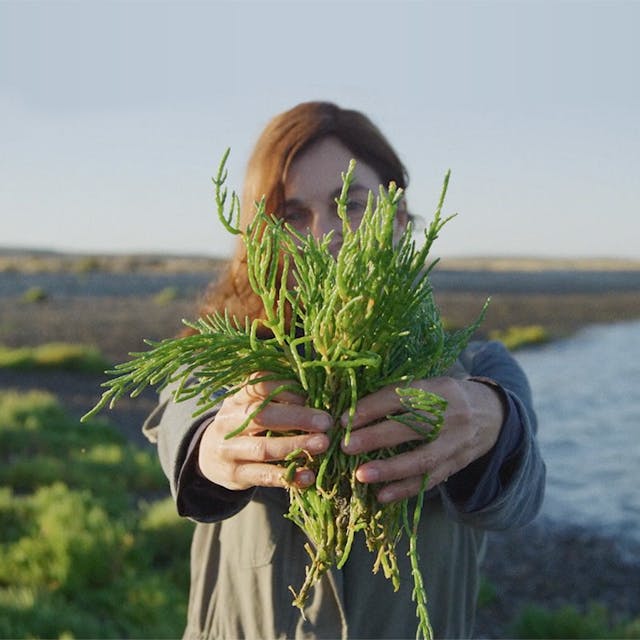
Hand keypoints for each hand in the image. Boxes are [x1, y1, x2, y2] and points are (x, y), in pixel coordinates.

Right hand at [198, 374, 330, 490]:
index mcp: (238, 398)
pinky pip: (263, 476)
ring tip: (322, 444)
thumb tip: (319, 393)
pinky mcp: (235, 475)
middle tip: (326, 422)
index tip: (309, 396)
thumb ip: (278, 400)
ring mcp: (229, 449)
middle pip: (261, 415)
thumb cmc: (245, 426)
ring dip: (295, 446)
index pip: (259, 385)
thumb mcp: (252, 406)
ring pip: (262, 448)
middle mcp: (229, 421)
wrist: (209, 456)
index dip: (286, 389)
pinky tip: (308, 476)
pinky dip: (288, 477)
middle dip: (297, 417)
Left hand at [340, 377, 503, 502]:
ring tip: (361, 474)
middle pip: (412, 427)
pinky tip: (382, 496)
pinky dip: (405, 489)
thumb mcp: (430, 386)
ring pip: (422, 459)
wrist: (494, 414)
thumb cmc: (447, 398)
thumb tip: (354, 408)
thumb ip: (400, 395)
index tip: (344, 420)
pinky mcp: (457, 465)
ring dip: (390, 469)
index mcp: (438, 389)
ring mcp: (456, 442)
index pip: (402, 396)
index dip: (372, 407)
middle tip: (345, 446)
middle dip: (376, 437)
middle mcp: (450, 415)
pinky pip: (430, 480)